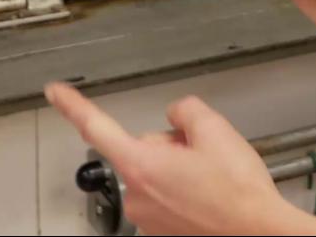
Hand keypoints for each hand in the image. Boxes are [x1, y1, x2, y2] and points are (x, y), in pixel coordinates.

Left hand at [46, 82, 302, 235]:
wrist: (259, 233)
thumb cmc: (238, 194)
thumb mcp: (216, 130)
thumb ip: (186, 110)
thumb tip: (177, 114)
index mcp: (141, 165)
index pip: (96, 126)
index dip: (73, 105)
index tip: (56, 93)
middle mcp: (137, 195)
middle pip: (143, 148)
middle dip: (171, 145)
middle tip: (204, 154)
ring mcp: (148, 216)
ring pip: (156, 173)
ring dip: (180, 169)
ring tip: (213, 179)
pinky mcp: (161, 229)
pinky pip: (166, 195)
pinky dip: (185, 190)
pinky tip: (210, 194)